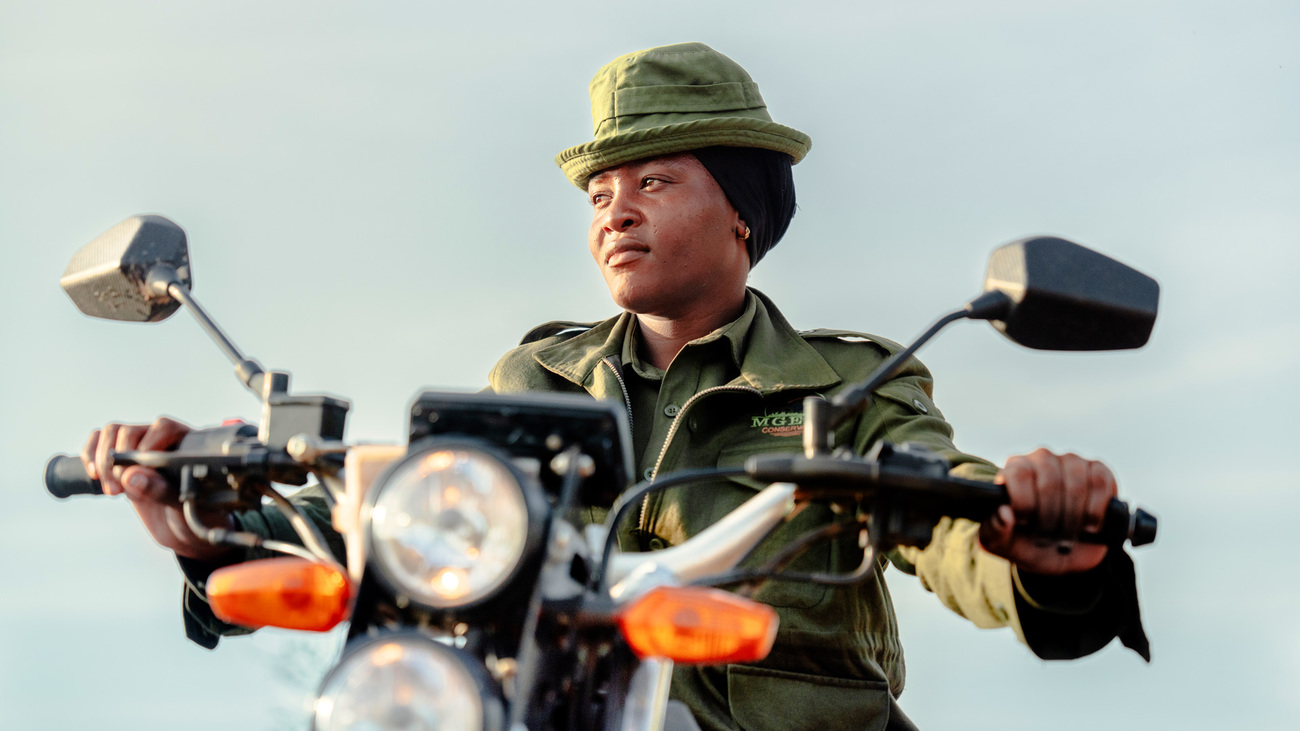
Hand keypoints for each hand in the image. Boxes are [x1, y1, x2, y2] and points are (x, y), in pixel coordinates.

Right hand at [81, 417, 233, 560]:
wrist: (180, 528)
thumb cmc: (191, 514)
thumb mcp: (182, 506)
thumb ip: (160, 489)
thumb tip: (131, 476)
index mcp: (187, 443)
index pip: (163, 427)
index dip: (147, 446)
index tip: (138, 471)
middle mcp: (162, 439)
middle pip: (131, 431)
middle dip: (119, 460)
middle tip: (120, 490)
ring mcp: (138, 445)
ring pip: (111, 433)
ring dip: (103, 460)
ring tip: (112, 490)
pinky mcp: (119, 457)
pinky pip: (97, 442)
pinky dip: (90, 455)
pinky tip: (94, 476)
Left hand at [978, 447, 1115, 574]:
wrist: (1064, 555)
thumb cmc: (1028, 544)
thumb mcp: (1005, 545)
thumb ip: (994, 531)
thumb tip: (1004, 513)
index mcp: (1014, 470)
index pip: (1019, 473)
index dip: (1025, 502)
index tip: (1025, 523)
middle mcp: (1042, 459)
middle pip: (1050, 482)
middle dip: (1050, 519)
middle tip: (1046, 537)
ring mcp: (1072, 462)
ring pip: (1076, 485)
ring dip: (1072, 519)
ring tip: (1065, 536)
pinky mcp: (1099, 470)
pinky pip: (1100, 482)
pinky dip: (1095, 510)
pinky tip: (1089, 524)